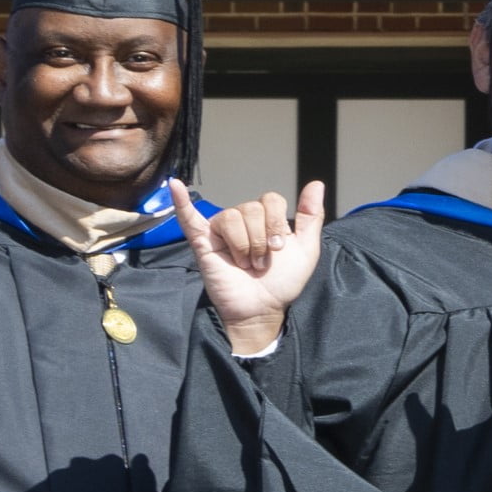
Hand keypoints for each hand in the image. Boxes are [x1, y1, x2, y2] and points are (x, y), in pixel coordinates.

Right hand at [177, 179, 326, 353]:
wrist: (262, 308)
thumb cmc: (282, 282)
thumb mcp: (306, 249)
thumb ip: (311, 216)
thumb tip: (317, 184)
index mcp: (266, 219)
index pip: (271, 200)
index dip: (277, 223)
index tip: (279, 248)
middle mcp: (243, 220)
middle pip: (251, 208)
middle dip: (261, 239)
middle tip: (260, 262)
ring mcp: (221, 231)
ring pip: (231, 217)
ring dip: (243, 245)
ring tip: (244, 264)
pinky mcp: (203, 243)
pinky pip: (189, 218)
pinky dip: (181, 202)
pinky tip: (175, 185)